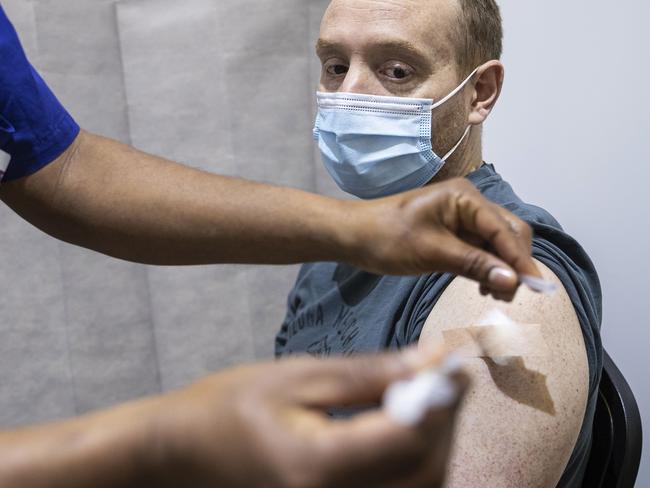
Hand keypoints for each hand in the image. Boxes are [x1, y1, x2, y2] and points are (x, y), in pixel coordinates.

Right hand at [148, 348, 466, 487]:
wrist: (180, 456)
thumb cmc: (228, 407)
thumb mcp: (297, 377)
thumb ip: (369, 374)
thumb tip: (432, 360)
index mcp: (319, 467)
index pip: (411, 438)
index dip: (444, 399)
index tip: (455, 365)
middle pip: (426, 472)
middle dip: (446, 423)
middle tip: (444, 380)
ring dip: (434, 446)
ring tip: (424, 401)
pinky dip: (413, 467)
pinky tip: (402, 432)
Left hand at [347, 178, 540, 300]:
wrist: (354, 236)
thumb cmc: (387, 238)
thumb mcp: (432, 253)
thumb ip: (474, 264)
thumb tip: (513, 281)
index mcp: (464, 198)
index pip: (505, 229)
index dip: (521, 259)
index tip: (534, 288)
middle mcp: (469, 203)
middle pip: (508, 233)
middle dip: (514, 263)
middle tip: (509, 297)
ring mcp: (462, 217)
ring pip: (497, 243)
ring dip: (502, 268)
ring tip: (496, 296)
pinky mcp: (454, 232)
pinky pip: (482, 249)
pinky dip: (488, 267)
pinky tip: (484, 286)